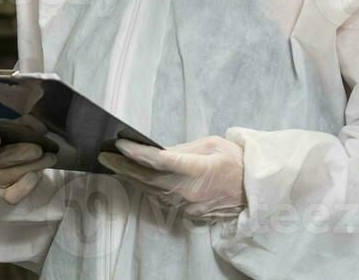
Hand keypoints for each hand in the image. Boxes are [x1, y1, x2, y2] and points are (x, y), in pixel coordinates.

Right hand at [0, 133, 57, 204]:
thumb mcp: (13, 127)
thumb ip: (26, 124)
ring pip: (9, 176)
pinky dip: (24, 186)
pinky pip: (12, 195)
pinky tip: (36, 175)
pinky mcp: (2, 195)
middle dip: (19, 153)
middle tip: (38, 149)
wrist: (13, 161)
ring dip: (32, 166)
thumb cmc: (8, 140)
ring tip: (50, 157)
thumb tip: (40, 130)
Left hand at [97, 135, 245, 219]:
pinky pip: (160, 199)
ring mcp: (187, 206)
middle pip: (149, 179)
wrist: (254, 192)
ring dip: (130, 177)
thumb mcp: (212, 145)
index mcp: (198, 171)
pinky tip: (132, 177)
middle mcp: (189, 192)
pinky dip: (144, 187)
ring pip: (151, 191)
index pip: (161, 162)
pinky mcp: (186, 213)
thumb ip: (183, 149)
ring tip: (112, 164)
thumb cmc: (236, 163)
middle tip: (104, 155)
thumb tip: (158, 151)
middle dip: (124, 167)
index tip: (119, 144)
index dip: (138, 153)